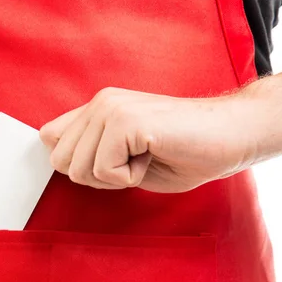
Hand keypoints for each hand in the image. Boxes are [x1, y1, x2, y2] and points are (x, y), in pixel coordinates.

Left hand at [39, 87, 262, 192]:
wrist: (232, 136)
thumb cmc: (184, 152)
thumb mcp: (125, 157)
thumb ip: (92, 153)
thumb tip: (60, 162)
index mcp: (97, 108)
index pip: (49, 138)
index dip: (72, 162)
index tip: (107, 166)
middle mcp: (100, 103)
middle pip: (59, 161)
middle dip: (95, 176)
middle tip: (131, 163)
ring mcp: (110, 108)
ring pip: (79, 169)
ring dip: (115, 178)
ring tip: (145, 157)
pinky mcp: (126, 121)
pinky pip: (105, 171)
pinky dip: (130, 178)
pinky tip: (152, 156)